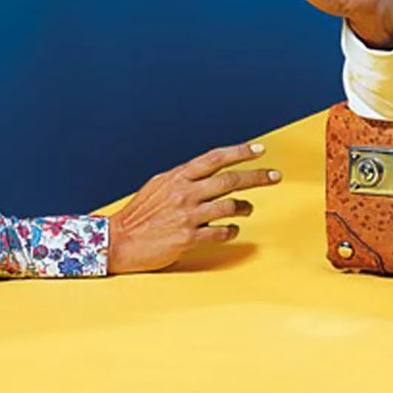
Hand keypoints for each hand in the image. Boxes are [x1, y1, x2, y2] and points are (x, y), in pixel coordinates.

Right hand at [107, 143, 281, 274]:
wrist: (116, 242)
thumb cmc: (139, 214)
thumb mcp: (158, 186)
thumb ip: (184, 178)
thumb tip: (208, 170)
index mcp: (178, 177)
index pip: (215, 158)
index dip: (240, 151)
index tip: (260, 150)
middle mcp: (185, 193)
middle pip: (231, 180)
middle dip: (258, 177)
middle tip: (276, 176)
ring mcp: (188, 216)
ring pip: (230, 206)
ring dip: (245, 207)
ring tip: (248, 208)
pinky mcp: (188, 238)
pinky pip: (221, 232)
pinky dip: (231, 230)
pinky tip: (232, 229)